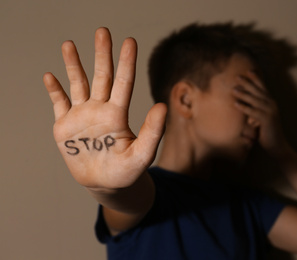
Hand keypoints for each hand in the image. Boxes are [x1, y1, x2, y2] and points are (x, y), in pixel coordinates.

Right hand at [43, 28, 166, 189]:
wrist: (105, 184)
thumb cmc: (126, 171)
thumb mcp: (142, 154)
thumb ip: (153, 131)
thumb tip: (162, 105)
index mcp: (118, 114)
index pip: (123, 83)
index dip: (126, 62)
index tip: (129, 41)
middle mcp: (100, 109)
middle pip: (102, 77)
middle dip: (103, 54)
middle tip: (103, 31)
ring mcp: (82, 116)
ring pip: (78, 84)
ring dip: (74, 65)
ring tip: (69, 44)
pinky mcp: (65, 126)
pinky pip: (59, 103)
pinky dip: (54, 90)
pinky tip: (50, 76)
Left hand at [233, 71, 289, 156]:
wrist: (277, 145)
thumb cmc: (267, 132)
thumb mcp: (261, 118)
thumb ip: (255, 110)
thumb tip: (244, 104)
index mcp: (271, 102)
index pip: (263, 88)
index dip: (256, 79)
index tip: (248, 71)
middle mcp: (272, 104)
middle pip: (258, 91)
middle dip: (247, 83)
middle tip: (237, 77)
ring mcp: (270, 111)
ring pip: (254, 100)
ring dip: (243, 94)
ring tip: (233, 90)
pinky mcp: (267, 119)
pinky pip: (253, 112)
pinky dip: (244, 107)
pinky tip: (235, 104)